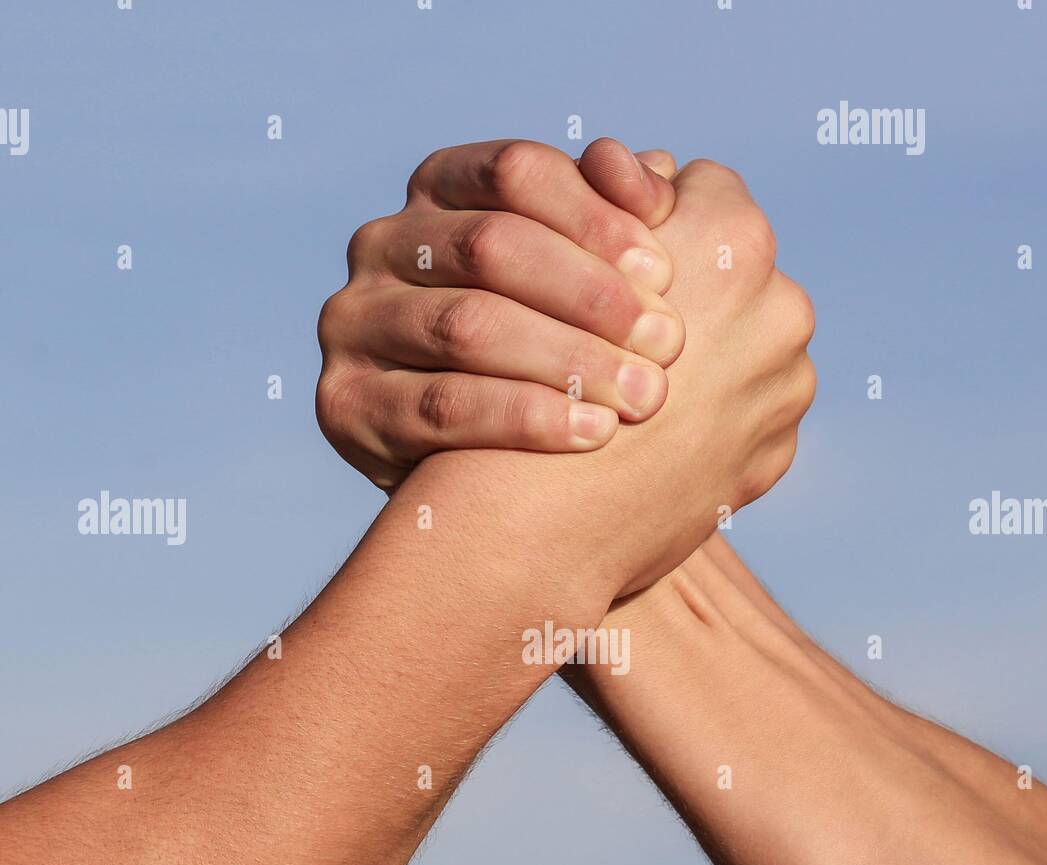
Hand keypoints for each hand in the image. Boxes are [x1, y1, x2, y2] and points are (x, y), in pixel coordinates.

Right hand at [316, 139, 685, 488]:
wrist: (482, 482)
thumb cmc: (551, 356)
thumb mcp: (582, 280)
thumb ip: (614, 221)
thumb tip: (655, 166)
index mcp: (439, 190)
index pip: (516, 174)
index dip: (594, 216)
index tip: (665, 271)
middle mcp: (383, 244)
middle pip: (492, 247)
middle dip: (590, 295)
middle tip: (666, 343)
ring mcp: (354, 323)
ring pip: (468, 326)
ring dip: (568, 359)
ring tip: (642, 395)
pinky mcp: (345, 404)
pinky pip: (443, 407)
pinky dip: (524, 418)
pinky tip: (592, 433)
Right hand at [538, 154, 817, 594]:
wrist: (535, 529)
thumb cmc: (522, 381)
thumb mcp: (558, 261)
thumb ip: (617, 206)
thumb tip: (655, 169)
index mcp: (735, 239)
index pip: (699, 188)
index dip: (643, 222)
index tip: (605, 263)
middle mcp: (780, 307)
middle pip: (732, 270)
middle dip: (685, 292)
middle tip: (618, 330)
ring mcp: (786, 389)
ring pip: (743, 344)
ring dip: (703, 360)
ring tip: (630, 391)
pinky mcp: (774, 455)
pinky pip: (747, 411)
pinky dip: (709, 420)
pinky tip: (652, 438)